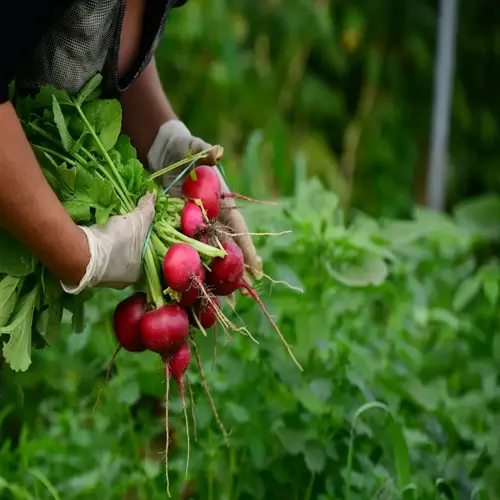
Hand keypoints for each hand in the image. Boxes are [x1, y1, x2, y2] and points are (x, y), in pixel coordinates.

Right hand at [61, 192, 155, 293]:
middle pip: (128, 256)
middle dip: (127, 241)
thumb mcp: (137, 221)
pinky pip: (97, 256)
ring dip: (111, 243)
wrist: (81, 253)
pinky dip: (99, 245)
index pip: (145, 254)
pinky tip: (100, 234)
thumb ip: (147, 209)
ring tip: (113, 228)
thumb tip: (154, 194)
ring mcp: (102, 278)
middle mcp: (121, 280)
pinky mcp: (85, 271)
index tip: (140, 226)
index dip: (144, 239)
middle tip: (126, 226)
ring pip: (111, 256)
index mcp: (137, 273)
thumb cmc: (115, 241)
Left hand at [147, 120, 262, 280]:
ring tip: (221, 301)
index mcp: (221, 202)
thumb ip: (206, 152)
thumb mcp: (195, 148)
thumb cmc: (185, 148)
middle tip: (242, 295)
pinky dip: (189, 267)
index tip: (257, 269)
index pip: (238, 228)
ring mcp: (193, 224)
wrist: (163, 151)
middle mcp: (210, 216)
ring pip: (207, 255)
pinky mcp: (176, 226)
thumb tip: (218, 151)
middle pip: (225, 248)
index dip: (247, 249)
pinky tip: (190, 285)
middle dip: (234, 272)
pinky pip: (185, 250)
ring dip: (213, 277)